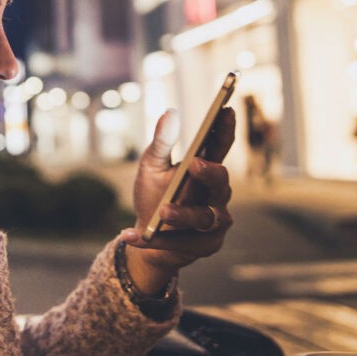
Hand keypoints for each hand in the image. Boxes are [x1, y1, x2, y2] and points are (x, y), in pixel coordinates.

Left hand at [119, 107, 235, 293]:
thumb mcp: (151, 167)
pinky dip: (155, 240)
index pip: (220, 147)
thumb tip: (170, 112)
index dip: (225, 130)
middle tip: (194, 164)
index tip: (226, 110)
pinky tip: (130, 235)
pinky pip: (182, 242)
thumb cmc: (153, 196)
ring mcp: (214, 221)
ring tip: (162, 210)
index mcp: (204, 170)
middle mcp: (215, 195)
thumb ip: (161, 143)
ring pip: (204, 217)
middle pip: (221, 182)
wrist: (147, 236)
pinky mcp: (205, 245)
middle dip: (210, 173)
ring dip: (182, 214)